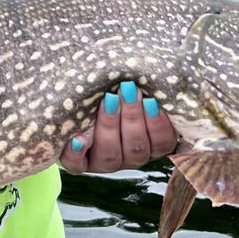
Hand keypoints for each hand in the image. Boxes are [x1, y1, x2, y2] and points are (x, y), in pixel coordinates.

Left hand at [59, 81, 175, 173]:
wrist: (80, 99)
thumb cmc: (116, 90)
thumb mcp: (135, 91)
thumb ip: (149, 89)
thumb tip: (162, 73)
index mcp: (150, 145)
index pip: (162, 142)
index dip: (158, 124)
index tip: (151, 100)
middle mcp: (129, 157)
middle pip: (136, 147)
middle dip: (133, 118)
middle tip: (127, 90)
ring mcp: (104, 163)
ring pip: (111, 155)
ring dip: (109, 127)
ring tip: (107, 100)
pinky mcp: (79, 164)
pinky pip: (77, 164)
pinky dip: (76, 153)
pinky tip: (77, 139)